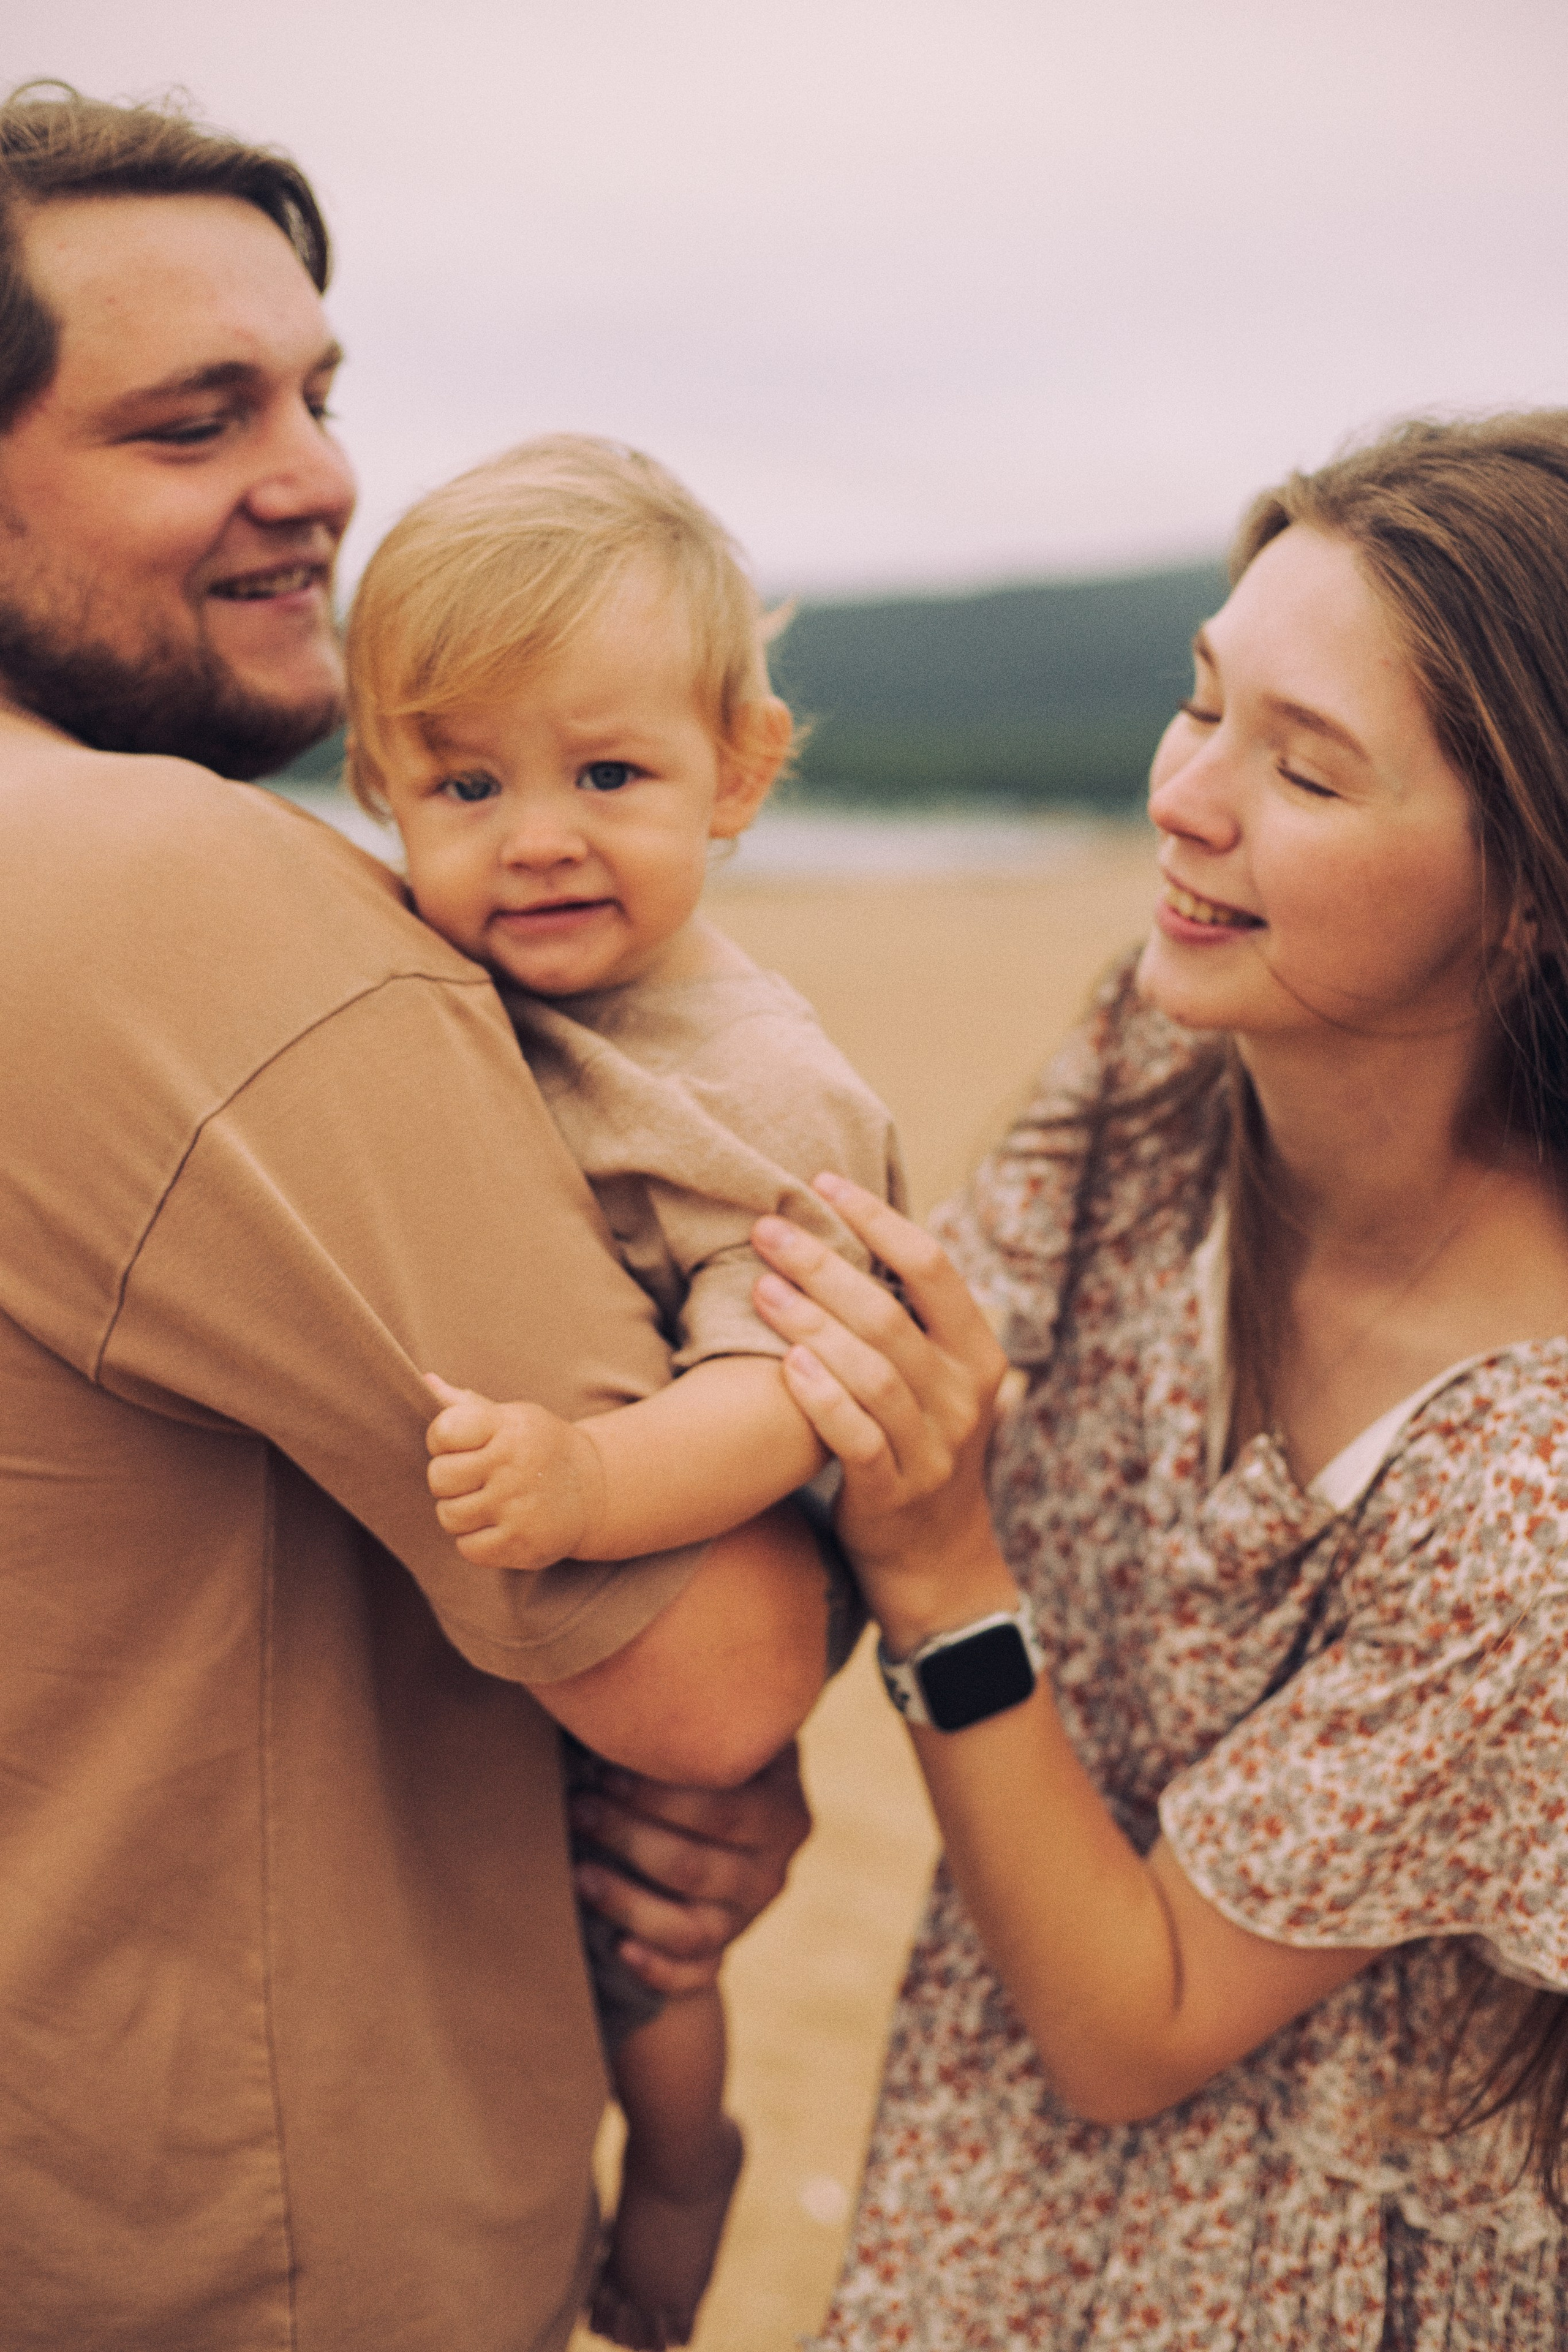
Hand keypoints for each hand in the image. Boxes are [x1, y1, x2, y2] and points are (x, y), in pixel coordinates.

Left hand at [424, 1373, 606, 1570]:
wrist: (596, 1490)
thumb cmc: (539, 1447)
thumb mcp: (512, 1417)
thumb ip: (465, 1405)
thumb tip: (425, 1381)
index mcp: (509, 1427)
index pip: (443, 1431)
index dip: (440, 1440)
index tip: (458, 1444)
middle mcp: (515, 1465)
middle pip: (439, 1478)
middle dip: (448, 1480)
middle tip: (473, 1478)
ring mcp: (518, 1507)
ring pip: (449, 1515)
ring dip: (460, 1512)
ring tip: (486, 1502)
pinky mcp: (521, 1544)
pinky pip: (467, 1547)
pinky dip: (475, 1541)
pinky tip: (497, 1525)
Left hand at [569, 1742, 811, 1994]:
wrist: (733, 1828)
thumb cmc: (709, 1769)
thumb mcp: (726, 1740)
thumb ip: (699, 1727)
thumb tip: (625, 1696)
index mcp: (783, 1813)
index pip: (723, 1812)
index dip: (658, 1796)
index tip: (601, 1769)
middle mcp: (772, 1873)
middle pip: (694, 1868)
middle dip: (627, 1836)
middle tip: (577, 1807)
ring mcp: (746, 1920)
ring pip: (688, 1928)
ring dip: (626, 1902)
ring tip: (577, 1872)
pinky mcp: (721, 1956)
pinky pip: (693, 1976)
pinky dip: (656, 1968)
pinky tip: (618, 1950)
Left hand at [750, 1174, 1012, 1639]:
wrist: (937, 1560)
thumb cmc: (919, 1445)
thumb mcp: (938, 1381)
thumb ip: (911, 1320)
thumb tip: (851, 1229)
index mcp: (980, 1354)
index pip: (932, 1266)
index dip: (877, 1219)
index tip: (822, 1182)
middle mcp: (965, 1396)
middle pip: (889, 1313)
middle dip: (824, 1262)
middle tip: (766, 1229)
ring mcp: (934, 1448)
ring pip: (870, 1370)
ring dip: (810, 1323)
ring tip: (761, 1288)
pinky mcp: (894, 1492)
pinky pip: (856, 1436)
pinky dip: (821, 1397)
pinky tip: (786, 1363)